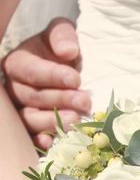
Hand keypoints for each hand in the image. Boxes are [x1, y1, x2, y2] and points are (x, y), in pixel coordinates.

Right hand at [1, 18, 90, 148]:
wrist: (65, 73)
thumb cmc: (61, 53)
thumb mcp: (62, 35)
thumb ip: (62, 36)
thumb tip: (68, 51)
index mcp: (18, 63)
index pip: (31, 71)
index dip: (53, 75)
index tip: (76, 79)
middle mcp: (14, 89)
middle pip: (33, 97)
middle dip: (60, 100)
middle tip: (84, 102)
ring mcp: (20, 110)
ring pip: (29, 119)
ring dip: (52, 122)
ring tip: (75, 121)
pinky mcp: (29, 129)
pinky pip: (30, 137)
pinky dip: (38, 141)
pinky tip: (50, 143)